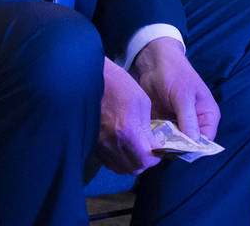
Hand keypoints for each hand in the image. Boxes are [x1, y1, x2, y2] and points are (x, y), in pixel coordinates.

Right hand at [97, 58, 158, 174]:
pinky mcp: (94, 145)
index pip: (147, 159)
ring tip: (137, 150)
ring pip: (122, 168)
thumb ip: (148, 127)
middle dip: (146, 162)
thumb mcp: (142, 102)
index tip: (159, 149)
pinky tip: (124, 147)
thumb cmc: (118, 85)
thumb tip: (153, 144)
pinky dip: (119, 160)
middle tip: (150, 151)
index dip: (156, 156)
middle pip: (135, 168)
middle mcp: (113, 143)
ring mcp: (101, 146)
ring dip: (132, 163)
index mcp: (128, 131)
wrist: (90, 80)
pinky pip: (110, 162)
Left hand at [132, 37, 219, 142]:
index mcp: (208, 116)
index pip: (205, 142)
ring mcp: (180, 124)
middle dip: (176, 149)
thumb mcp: (183, 96)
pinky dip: (156, 140)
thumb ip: (189, 120)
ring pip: (175, 144)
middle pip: (190, 146)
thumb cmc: (175, 73)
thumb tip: (193, 144)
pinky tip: (147, 138)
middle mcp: (196, 123)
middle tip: (161, 149)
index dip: (192, 149)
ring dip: (164, 146)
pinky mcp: (165, 123)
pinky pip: (162, 138)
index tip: (176, 151)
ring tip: (152, 144)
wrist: (154, 62)